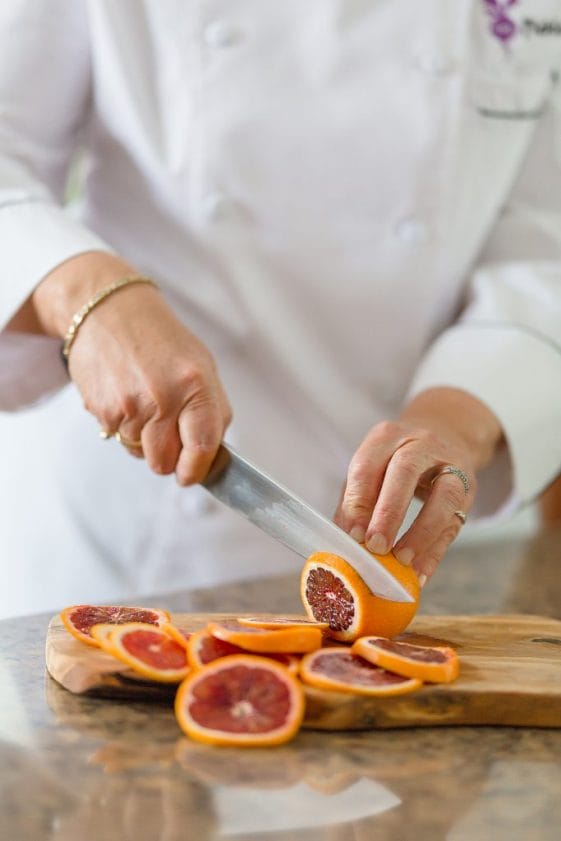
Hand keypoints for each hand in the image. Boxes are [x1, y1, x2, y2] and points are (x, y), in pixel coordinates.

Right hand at [32, 252, 231, 483]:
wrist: (109, 311)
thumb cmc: (161, 339)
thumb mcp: (202, 365)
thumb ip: (212, 410)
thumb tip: (213, 455)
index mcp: (195, 385)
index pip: (202, 447)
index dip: (196, 470)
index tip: (191, 474)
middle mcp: (163, 397)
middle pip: (165, 463)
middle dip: (168, 458)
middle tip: (167, 433)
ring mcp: (129, 406)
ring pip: (139, 454)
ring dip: (143, 439)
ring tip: (144, 402)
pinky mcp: (102, 410)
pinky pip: (117, 439)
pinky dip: (122, 427)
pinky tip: (125, 396)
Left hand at [334, 388, 502, 582]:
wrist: (445, 435)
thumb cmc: (395, 460)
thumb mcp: (371, 468)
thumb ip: (355, 501)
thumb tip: (345, 540)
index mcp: (386, 436)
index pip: (368, 465)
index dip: (358, 502)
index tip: (353, 535)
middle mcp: (420, 443)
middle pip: (405, 472)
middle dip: (389, 513)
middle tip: (376, 547)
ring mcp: (450, 463)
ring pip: (442, 496)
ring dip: (421, 533)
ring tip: (402, 561)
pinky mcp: (469, 487)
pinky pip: (455, 521)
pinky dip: (436, 550)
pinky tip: (421, 572)